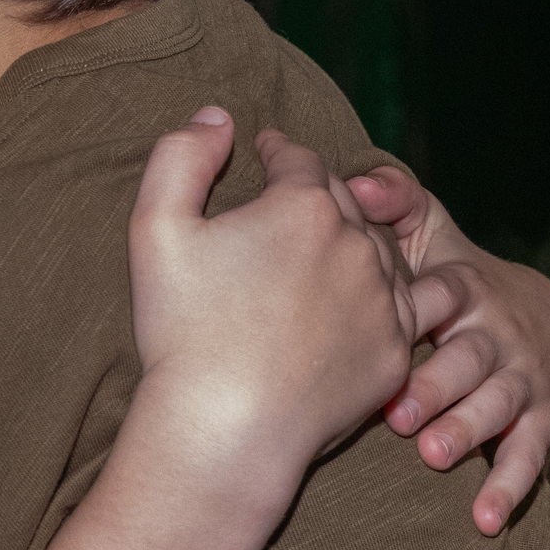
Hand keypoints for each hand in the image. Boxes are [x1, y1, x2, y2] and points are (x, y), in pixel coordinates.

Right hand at [129, 110, 414, 477]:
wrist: (225, 430)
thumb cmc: (184, 330)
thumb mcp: (155, 227)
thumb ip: (181, 156)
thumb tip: (217, 119)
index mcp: (305, 205)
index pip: (297, 158)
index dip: (277, 151)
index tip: (266, 152)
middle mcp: (358, 244)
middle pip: (342, 200)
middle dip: (315, 194)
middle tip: (290, 203)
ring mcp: (383, 302)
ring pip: (375, 251)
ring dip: (351, 243)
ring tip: (323, 252)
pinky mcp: (394, 354)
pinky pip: (394, 310)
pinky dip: (374, 298)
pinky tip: (347, 305)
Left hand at [347, 169, 549, 534]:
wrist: (539, 314)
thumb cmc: (456, 276)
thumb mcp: (432, 232)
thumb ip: (393, 202)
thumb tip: (351, 183)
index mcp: (463, 287)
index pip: (446, 291)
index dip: (420, 306)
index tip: (387, 325)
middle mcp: (496, 332)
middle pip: (469, 358)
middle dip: (436, 386)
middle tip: (396, 414)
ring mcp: (520, 376)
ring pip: (498, 405)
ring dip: (467, 431)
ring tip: (431, 455)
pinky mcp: (541, 417)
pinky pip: (529, 454)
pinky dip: (509, 487)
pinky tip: (482, 518)